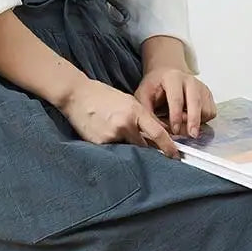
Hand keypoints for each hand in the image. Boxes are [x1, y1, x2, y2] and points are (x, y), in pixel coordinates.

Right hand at [60, 78, 178, 157]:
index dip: (169, 147)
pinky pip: (113, 150)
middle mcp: (125, 124)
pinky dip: (112, 146)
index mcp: (135, 111)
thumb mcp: (127, 102)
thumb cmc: (102, 96)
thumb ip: (141, 118)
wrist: (76, 94)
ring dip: (127, 147)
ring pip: (128, 149)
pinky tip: (104, 134)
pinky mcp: (100, 143)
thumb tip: (155, 135)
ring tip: (116, 135)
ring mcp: (112, 135)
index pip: (158, 133)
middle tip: (148, 152)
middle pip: (144, 146)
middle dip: (147, 150)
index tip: (175, 156)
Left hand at [134, 67, 216, 137]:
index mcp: (172, 78)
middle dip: (194, 120)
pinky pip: (211, 112)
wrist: (165, 74)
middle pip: (196, 102)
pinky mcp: (208, 95)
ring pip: (205, 109)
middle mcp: (190, 80)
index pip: (177, 99)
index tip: (173, 130)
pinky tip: (190, 120)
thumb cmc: (154, 86)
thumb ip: (148, 112)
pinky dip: (202, 120)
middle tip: (191, 135)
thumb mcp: (143, 96)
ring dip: (197, 121)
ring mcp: (201, 87)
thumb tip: (159, 131)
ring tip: (183, 124)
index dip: (175, 116)